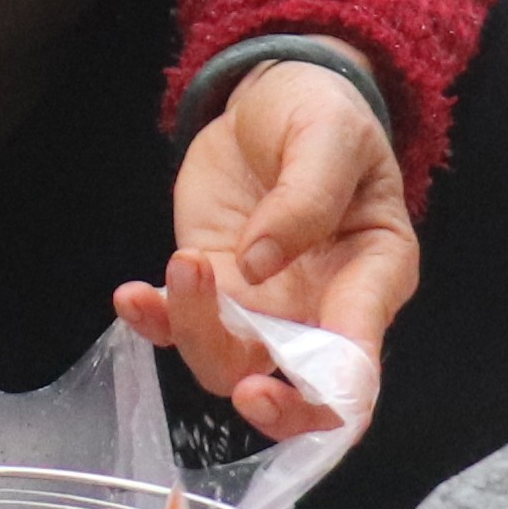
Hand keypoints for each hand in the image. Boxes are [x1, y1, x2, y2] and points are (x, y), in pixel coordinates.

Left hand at [112, 57, 420, 436]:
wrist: (269, 100)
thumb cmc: (322, 115)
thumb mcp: (329, 133)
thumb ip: (308, 194)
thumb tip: (263, 263)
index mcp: (375, 276)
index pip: (361, 356)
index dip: (336, 395)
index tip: (296, 389)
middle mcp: (322, 308)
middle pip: (302, 390)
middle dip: (276, 407)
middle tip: (245, 390)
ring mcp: (263, 306)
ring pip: (230, 363)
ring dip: (198, 331)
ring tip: (186, 259)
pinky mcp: (213, 289)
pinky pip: (178, 327)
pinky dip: (153, 321)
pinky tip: (132, 296)